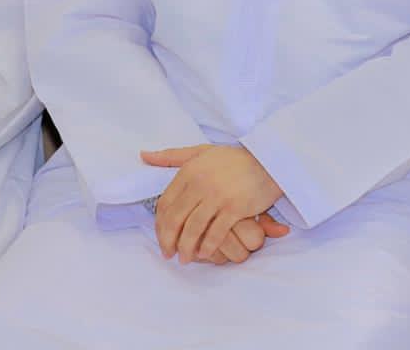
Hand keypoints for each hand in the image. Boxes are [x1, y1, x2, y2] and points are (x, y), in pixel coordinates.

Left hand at [141, 144, 283, 262]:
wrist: (266, 160)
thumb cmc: (231, 159)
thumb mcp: (198, 151)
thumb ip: (170, 156)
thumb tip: (143, 155)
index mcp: (187, 171)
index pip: (165, 202)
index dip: (160, 223)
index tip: (160, 237)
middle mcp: (199, 184)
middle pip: (176, 217)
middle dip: (168, 239)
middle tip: (168, 253)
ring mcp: (217, 196)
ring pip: (193, 227)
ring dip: (186, 247)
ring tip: (184, 258)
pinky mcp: (235, 208)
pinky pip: (216, 232)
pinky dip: (208, 246)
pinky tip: (205, 254)